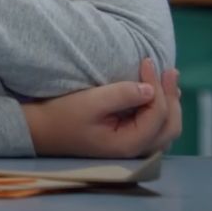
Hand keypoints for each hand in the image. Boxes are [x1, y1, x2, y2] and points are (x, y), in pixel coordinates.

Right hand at [22, 58, 181, 157]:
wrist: (40, 130)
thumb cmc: (62, 115)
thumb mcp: (89, 102)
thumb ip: (121, 95)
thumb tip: (150, 88)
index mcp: (128, 143)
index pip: (158, 114)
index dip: (158, 86)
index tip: (146, 60)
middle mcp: (136, 150)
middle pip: (170, 126)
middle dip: (172, 96)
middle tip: (169, 70)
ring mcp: (132, 147)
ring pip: (166, 128)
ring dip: (170, 104)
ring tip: (168, 80)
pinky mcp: (126, 139)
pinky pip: (155, 128)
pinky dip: (161, 110)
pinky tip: (157, 94)